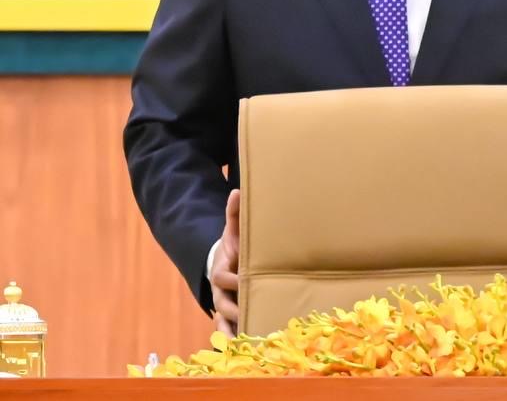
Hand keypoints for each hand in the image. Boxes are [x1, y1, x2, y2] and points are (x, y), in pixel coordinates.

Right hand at [211, 189, 239, 335]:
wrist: (221, 262)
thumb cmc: (234, 245)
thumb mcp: (234, 230)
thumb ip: (235, 214)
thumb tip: (237, 191)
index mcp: (222, 269)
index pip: (225, 277)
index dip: (236, 280)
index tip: (247, 282)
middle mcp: (219, 290)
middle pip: (224, 302)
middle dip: (237, 308)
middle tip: (252, 312)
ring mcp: (221, 304)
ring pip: (224, 319)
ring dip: (234, 329)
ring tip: (247, 338)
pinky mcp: (226, 314)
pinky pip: (226, 329)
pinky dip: (232, 338)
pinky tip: (243, 349)